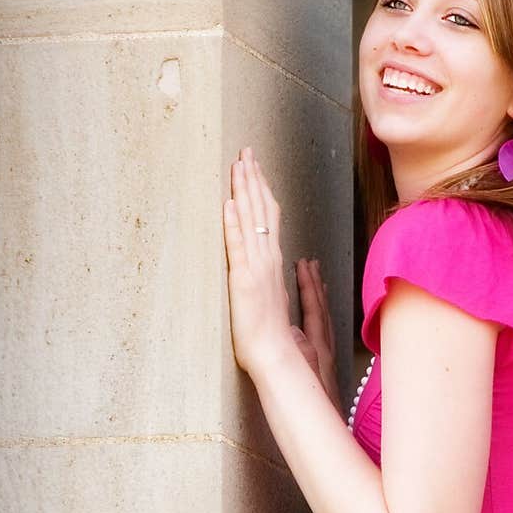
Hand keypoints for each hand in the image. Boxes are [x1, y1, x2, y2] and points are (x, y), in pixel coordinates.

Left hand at [222, 148, 293, 378]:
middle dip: (253, 180)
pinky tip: (228, 203)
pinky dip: (233, 224)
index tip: (256, 170)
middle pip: (262, 211)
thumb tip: (284, 271)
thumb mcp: (274, 304)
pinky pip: (238, 247)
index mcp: (273, 265)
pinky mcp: (243, 281)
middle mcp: (267, 261)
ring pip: (251, 221)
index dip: (262, 192)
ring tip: (239, 165)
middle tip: (246, 153)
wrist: (277, 359)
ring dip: (244, 191)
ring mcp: (256, 269)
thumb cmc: (275, 340)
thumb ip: (276, 283)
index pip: (269, 219)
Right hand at [294, 257, 342, 412]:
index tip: (304, 264)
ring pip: (325, 320)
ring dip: (319, 299)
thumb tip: (295, 331)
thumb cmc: (319, 408)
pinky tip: (315, 320)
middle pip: (322, 310)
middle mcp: (326, 349)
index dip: (308, 286)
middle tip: (311, 263)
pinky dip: (320, 319)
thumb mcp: (306, 377)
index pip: (313, 310)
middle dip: (315, 285)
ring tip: (316, 283)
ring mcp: (328, 358)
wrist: (333, 429)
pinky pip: (325, 333)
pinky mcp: (327, 368)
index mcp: (319, 347)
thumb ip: (303, 354)